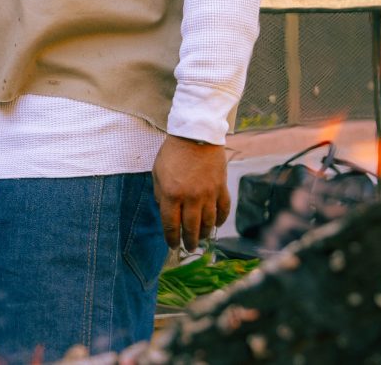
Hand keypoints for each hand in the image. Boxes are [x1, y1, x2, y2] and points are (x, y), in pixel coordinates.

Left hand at [152, 135, 230, 250]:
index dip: (171, 238)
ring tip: (202, 237)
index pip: (171, 224)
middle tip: (189, 247)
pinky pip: (223, 209)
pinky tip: (217, 224)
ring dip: (205, 233)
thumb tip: (163, 209)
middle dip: (189, 241)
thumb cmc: (173, 152)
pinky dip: (221, 219)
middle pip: (191, 228)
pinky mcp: (221, 187)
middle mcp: (190, 197)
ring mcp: (208, 193)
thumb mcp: (157, 171)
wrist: (196, 134)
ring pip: (208, 222)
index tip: (172, 245)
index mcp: (171, 194)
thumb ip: (159, 193)